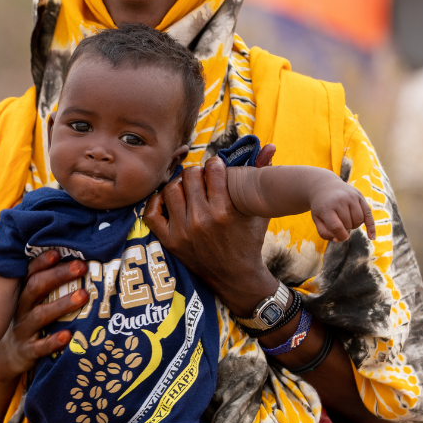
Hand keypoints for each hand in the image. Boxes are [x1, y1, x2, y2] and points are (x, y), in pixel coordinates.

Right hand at [0, 250, 90, 422]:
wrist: (5, 357)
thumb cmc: (26, 320)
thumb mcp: (29, 301)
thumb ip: (45, 283)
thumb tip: (75, 258)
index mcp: (21, 293)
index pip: (30, 271)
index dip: (42, 261)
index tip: (58, 251)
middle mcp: (19, 308)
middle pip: (35, 288)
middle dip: (58, 275)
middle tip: (80, 266)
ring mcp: (22, 330)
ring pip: (40, 315)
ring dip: (62, 304)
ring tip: (83, 296)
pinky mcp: (27, 351)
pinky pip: (40, 347)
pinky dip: (53, 342)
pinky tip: (68, 336)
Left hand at [143, 144, 278, 315]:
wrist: (237, 277)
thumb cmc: (250, 240)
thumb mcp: (259, 211)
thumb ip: (262, 175)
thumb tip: (270, 145)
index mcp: (224, 211)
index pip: (212, 170)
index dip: (215, 164)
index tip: (216, 168)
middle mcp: (202, 220)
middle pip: (189, 176)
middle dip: (197, 172)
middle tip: (200, 177)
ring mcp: (183, 232)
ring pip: (171, 190)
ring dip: (179, 184)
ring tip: (187, 187)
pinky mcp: (171, 242)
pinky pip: (153, 213)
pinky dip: (157, 202)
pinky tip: (169, 199)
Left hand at [311, 182, 376, 242]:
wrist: (325, 186)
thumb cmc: (321, 206)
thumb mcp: (316, 219)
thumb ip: (324, 232)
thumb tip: (338, 240)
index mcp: (326, 207)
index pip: (336, 227)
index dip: (340, 236)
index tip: (340, 238)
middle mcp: (340, 200)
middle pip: (348, 224)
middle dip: (345, 228)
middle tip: (339, 222)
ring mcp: (351, 197)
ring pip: (359, 220)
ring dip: (354, 225)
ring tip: (346, 220)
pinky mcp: (359, 196)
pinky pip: (368, 214)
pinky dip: (371, 226)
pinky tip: (371, 237)